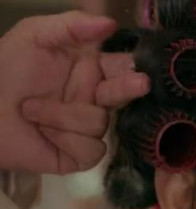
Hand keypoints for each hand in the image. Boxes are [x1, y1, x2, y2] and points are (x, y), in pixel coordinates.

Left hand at [0, 11, 149, 174]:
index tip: (138, 69)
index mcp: (90, 71)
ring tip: (32, 111)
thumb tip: (111, 24)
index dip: (131, 69)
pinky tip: (44, 134)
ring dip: (63, 117)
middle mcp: (94, 100)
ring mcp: (89, 130)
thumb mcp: (34, 36)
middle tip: (140, 84)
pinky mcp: (81, 156)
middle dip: (129, 89)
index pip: (121, 68)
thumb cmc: (5, 70)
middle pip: (124, 96)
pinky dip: (65, 140)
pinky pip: (91, 149)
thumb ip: (71, 25)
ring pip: (100, 123)